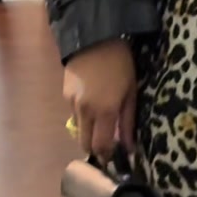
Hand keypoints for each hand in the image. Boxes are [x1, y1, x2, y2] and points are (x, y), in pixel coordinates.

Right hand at [64, 39, 136, 162]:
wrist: (94, 38)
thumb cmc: (121, 64)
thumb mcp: (131, 92)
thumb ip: (128, 122)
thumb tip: (129, 148)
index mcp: (105, 111)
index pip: (101, 146)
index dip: (106, 156)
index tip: (113, 158)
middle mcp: (85, 111)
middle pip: (85, 144)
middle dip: (95, 148)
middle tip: (107, 144)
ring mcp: (72, 103)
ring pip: (78, 129)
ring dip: (89, 130)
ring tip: (101, 117)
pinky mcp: (65, 95)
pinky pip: (74, 114)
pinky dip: (83, 115)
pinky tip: (92, 100)